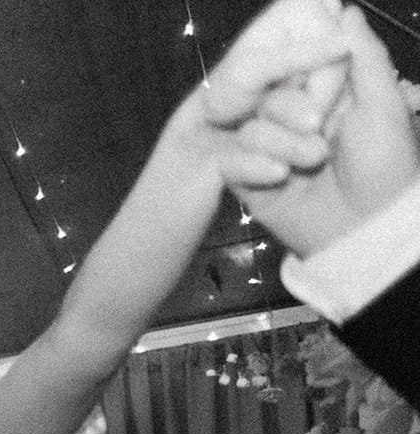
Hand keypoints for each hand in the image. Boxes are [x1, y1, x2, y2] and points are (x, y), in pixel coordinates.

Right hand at [214, 4, 419, 254]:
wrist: (364, 230)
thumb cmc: (383, 166)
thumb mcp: (381, 104)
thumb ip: (364, 56)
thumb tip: (344, 11)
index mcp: (327, 96)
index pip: (296, 67)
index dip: (294, 62)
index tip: (299, 66)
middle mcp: (293, 120)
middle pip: (267, 95)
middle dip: (289, 108)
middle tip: (318, 126)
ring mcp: (269, 152)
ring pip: (250, 128)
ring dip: (280, 142)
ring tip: (313, 162)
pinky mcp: (249, 183)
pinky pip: (233, 163)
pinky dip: (253, 166)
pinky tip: (280, 176)